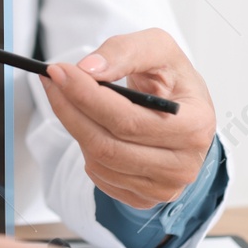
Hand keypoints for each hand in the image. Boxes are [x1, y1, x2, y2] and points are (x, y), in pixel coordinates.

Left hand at [40, 29, 216, 209]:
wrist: (181, 110)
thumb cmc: (171, 79)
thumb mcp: (158, 49)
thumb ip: (125, 51)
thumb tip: (89, 69)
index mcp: (195, 126)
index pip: (128, 120)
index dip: (87, 96)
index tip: (59, 71)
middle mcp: (184, 164)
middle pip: (108, 144)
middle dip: (70, 109)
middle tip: (51, 80)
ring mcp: (165, 187)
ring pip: (99, 161)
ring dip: (76, 127)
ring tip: (72, 99)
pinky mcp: (145, 198)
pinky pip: (101, 176)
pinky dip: (87, 148)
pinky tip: (91, 125)